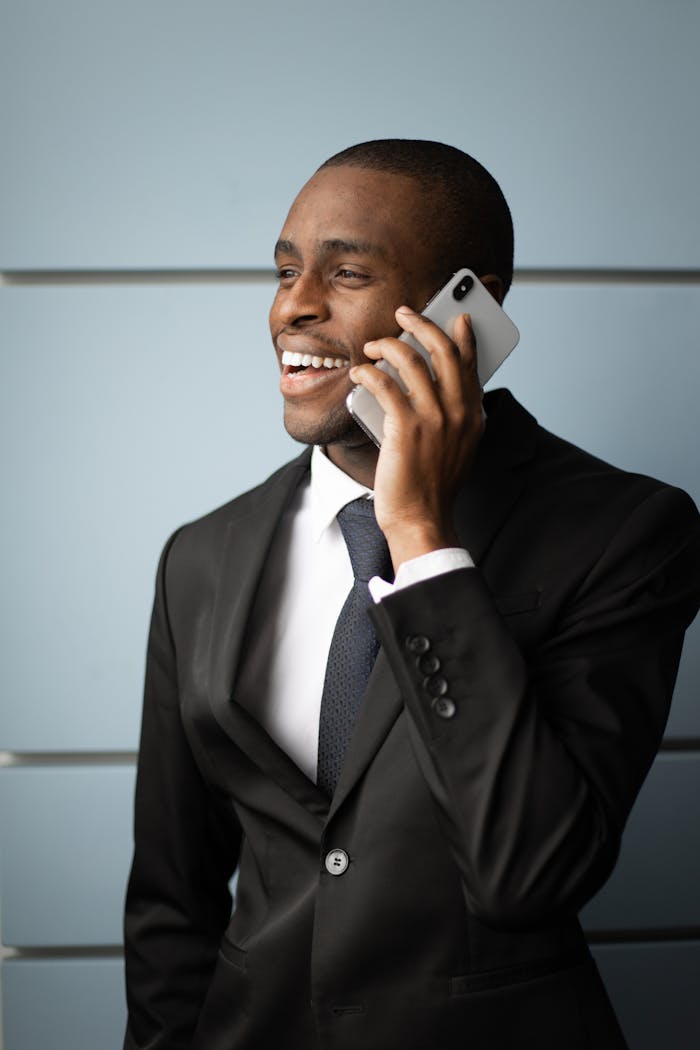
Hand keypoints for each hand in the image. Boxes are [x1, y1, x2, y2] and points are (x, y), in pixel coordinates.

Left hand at [349, 305, 484, 569]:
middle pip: (443, 350)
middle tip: (403, 313)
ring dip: (387, 344)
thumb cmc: (432, 484)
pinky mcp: (405, 428)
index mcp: (474, 415)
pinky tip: (359, 373)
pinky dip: (368, 373)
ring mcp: (434, 418)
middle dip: (421, 323)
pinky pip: (384, 384)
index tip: (457, 317)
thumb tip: (431, 383)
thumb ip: (453, 415)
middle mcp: (459, 411)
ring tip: (371, 346)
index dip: (463, 335)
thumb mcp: (456, 446)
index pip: (471, 363)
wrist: (421, 518)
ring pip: (411, 360)